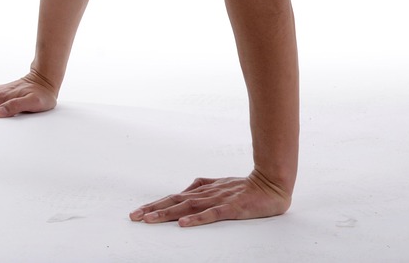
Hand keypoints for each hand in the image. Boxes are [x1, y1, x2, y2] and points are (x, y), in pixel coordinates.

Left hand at [129, 171, 291, 226]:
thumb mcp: (222, 184)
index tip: (138, 213)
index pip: (176, 198)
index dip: (157, 204)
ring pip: (189, 207)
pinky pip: (213, 214)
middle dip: (154, 210)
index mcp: (205, 190)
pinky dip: (197, 219)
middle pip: (177, 202)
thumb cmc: (248, 186)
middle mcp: (208, 194)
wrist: (274, 183)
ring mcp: (220, 200)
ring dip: (168, 214)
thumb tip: (187, 187)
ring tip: (150, 220)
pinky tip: (184, 224)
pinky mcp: (233, 208)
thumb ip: (204, 186)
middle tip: (134, 217)